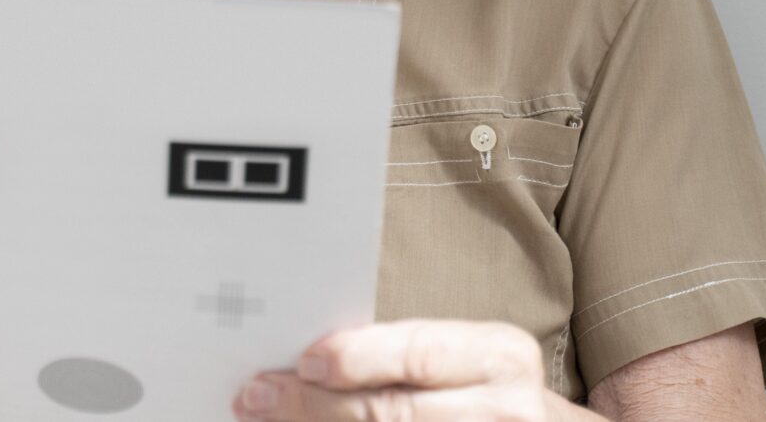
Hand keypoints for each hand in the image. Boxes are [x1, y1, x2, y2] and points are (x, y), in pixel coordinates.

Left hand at [234, 320, 575, 420]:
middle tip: (258, 398)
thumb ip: (401, 353)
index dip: (357, 358)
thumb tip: (303, 358)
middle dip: (317, 406)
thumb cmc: (480, 389)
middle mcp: (507, 409)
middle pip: (396, 411)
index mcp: (502, 356)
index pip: (420, 353)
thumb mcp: (462, 357)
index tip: (303, 362)